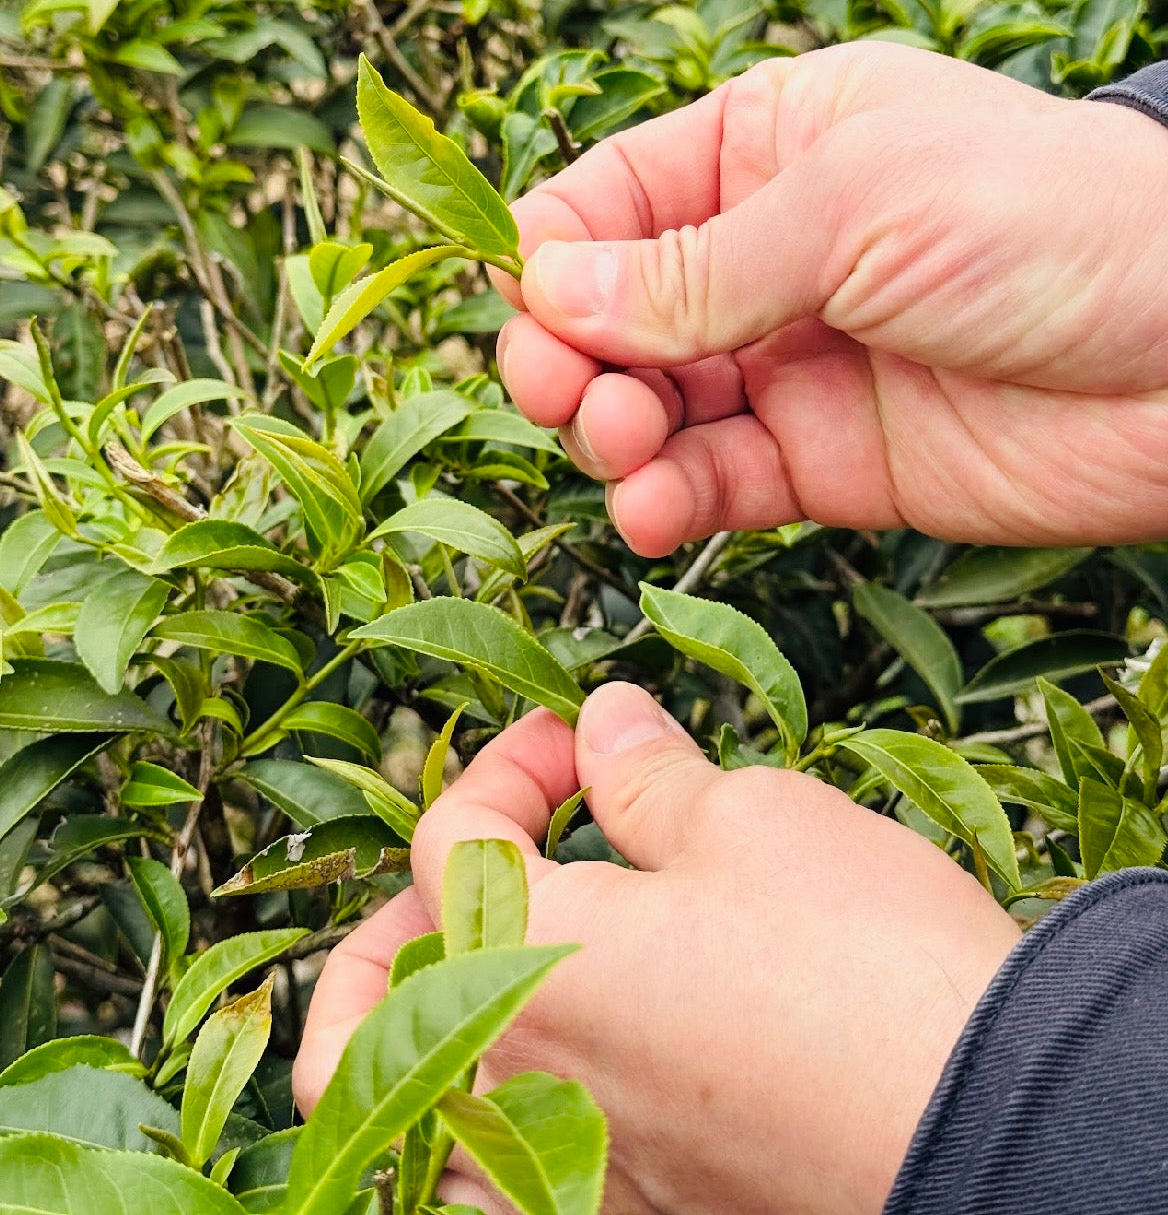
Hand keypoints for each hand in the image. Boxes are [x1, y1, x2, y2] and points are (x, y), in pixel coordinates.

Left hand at [293, 683, 1018, 1214]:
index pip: (453, 841)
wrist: (987, 1131)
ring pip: (398, 1115)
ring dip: (396, 1031)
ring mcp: (563, 1169)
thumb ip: (650, 778)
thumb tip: (605, 724)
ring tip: (452, 972)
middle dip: (404, 903)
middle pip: (372, 995)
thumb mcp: (756, 823)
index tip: (573, 739)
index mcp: (523, 955)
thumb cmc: (865, 969)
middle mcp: (514, 1078)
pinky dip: (471, 1129)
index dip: (510, 766)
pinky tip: (529, 1083)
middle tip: (484, 853)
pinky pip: (485, 1189)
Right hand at [490, 43, 1167, 555]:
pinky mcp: (824, 462)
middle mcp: (765, 252)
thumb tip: (544, 288)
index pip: (607, 199)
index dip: (550, 257)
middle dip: (570, 357)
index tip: (531, 312)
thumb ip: (694, 265)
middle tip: (572, 397)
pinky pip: (712, 481)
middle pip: (608, 312)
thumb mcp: (853, 205)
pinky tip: (654, 509)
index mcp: (766, 145)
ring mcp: (791, 361)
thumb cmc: (1043, 221)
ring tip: (630, 451)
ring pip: (646, 405)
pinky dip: (666, 500)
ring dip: (611, 434)